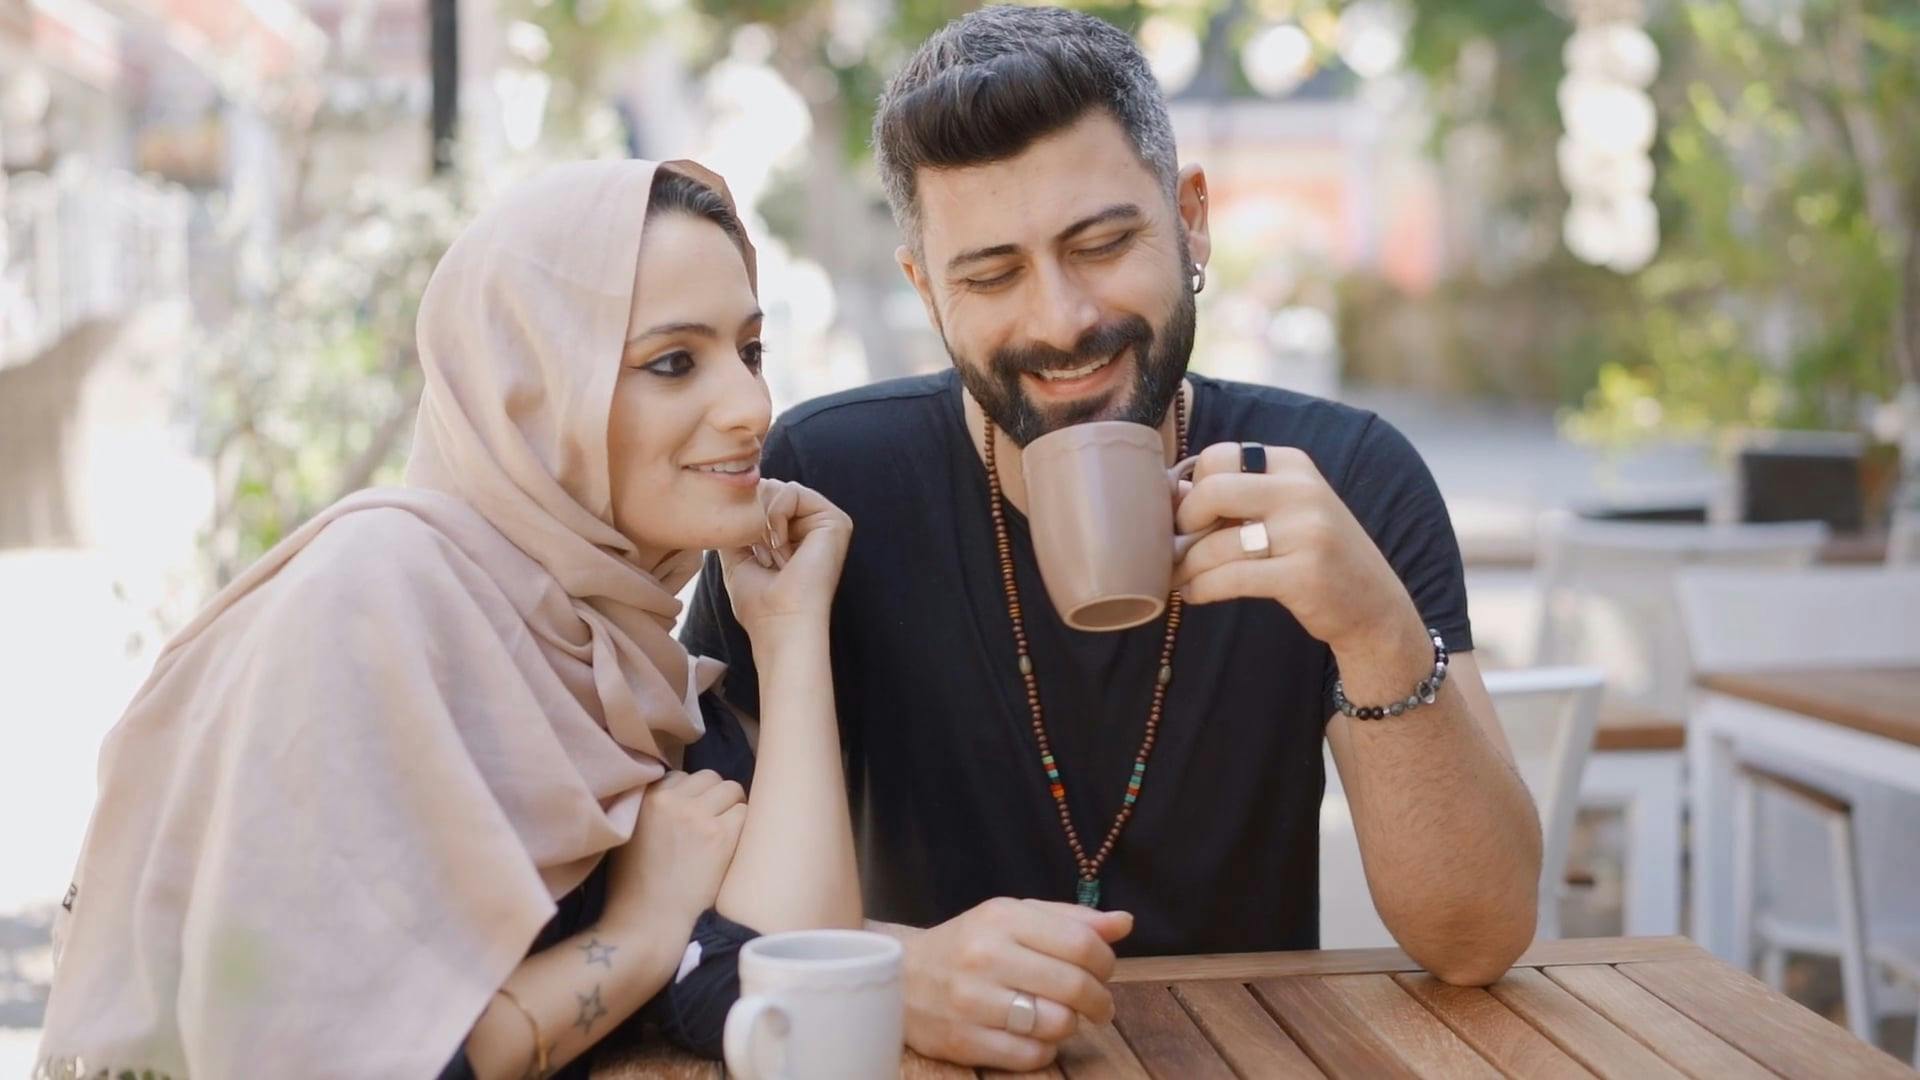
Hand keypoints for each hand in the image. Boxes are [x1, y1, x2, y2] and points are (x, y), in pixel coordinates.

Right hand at [604, 770, 746, 928]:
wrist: (648, 921)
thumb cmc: (634, 885)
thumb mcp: (630, 832)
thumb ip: (651, 808)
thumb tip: (681, 792)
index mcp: (647, 798)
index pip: (682, 777)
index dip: (690, 797)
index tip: (690, 819)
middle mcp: (672, 800)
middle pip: (710, 778)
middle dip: (714, 798)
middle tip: (711, 826)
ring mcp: (698, 816)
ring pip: (732, 790)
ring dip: (732, 809)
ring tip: (723, 836)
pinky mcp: (721, 836)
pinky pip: (746, 813)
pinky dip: (743, 828)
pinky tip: (732, 847)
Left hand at [722, 480, 851, 641]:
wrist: (781, 622)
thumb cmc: (760, 603)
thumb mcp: (737, 558)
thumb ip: (737, 527)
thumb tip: (729, 501)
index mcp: (797, 535)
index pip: (764, 501)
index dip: (745, 518)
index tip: (750, 554)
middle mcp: (814, 526)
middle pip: (770, 489)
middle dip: (753, 516)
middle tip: (760, 553)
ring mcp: (827, 522)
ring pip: (779, 488)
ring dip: (763, 519)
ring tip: (771, 552)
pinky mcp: (835, 519)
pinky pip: (792, 491)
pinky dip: (775, 515)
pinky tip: (780, 544)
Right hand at [899, 898, 1133, 1070]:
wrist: (899, 977)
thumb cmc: (968, 944)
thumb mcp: (1012, 917)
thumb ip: (1069, 919)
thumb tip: (1124, 923)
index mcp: (1002, 917)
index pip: (1081, 942)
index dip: (1106, 962)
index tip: (1104, 971)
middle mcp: (985, 955)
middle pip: (1074, 985)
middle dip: (1099, 1000)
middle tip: (1098, 1005)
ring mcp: (972, 1001)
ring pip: (1057, 1024)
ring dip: (1071, 1025)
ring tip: (1061, 1017)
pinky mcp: (963, 1041)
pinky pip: (1031, 1055)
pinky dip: (1044, 1049)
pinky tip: (1035, 1036)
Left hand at [1172, 442, 1417, 652]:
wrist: (1374, 605)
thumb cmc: (1315, 555)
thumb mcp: (1288, 510)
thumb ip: (1240, 495)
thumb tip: (1170, 492)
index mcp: (1293, 465)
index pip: (1218, 456)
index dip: (1192, 487)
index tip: (1190, 516)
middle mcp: (1302, 491)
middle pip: (1212, 490)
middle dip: (1183, 522)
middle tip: (1178, 545)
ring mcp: (1306, 532)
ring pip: (1215, 544)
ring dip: (1186, 566)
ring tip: (1179, 578)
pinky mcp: (1302, 575)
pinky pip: (1229, 578)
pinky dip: (1201, 588)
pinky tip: (1194, 594)